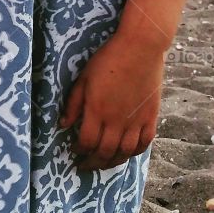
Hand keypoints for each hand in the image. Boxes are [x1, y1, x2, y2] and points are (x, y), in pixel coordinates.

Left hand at [58, 33, 165, 172]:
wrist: (140, 47)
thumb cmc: (108, 59)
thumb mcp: (84, 77)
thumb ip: (74, 103)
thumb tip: (63, 125)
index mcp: (97, 110)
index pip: (87, 142)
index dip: (79, 151)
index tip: (75, 150)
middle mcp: (116, 120)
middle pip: (104, 152)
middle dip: (93, 162)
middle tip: (86, 165)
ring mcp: (135, 120)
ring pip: (124, 153)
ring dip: (112, 162)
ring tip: (104, 162)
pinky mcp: (150, 117)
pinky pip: (144, 143)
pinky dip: (134, 152)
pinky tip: (126, 152)